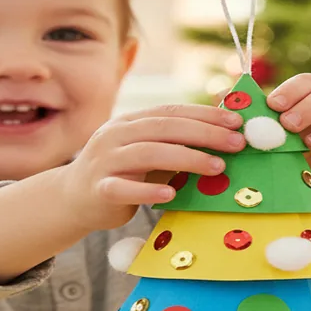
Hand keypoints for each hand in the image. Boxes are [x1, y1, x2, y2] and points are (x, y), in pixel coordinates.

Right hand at [65, 104, 244, 229]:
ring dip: (186, 158)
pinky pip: (124, 188)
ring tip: (217, 167)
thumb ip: (176, 142)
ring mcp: (105, 160)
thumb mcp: (148, 152)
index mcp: (130, 121)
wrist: (73, 199)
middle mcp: (116, 135)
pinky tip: (171, 194)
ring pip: (148, 153)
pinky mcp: (99, 189)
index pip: (171, 111)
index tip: (237, 122)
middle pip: (164, 128)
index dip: (205, 114)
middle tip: (237, 144)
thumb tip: (224, 130)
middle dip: (205, 134)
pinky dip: (148, 190)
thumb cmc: (123, 174)